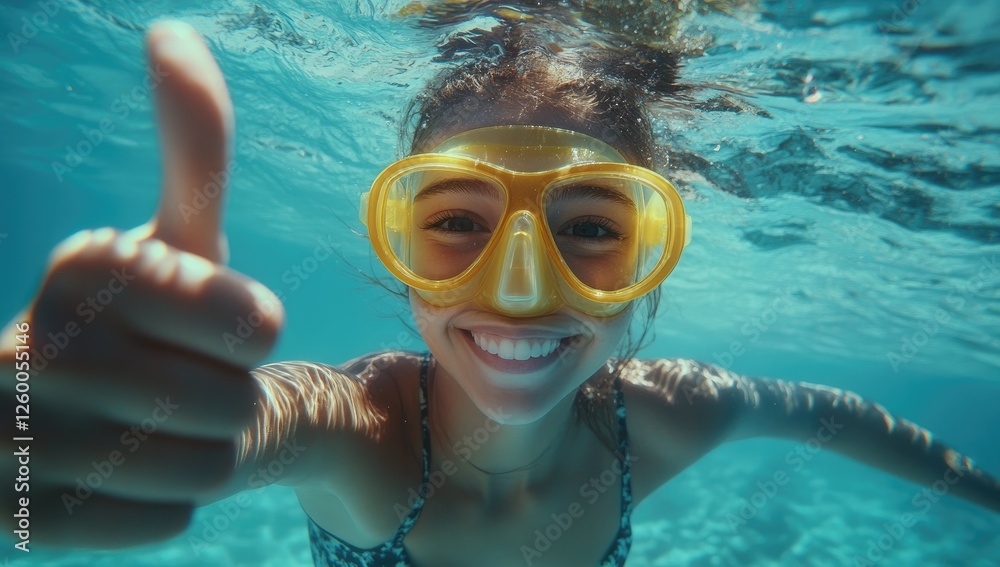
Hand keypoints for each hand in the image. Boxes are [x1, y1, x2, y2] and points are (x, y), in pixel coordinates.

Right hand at [1, 21, 282, 547]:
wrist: (72, 419)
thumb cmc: (148, 323)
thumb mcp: (175, 237)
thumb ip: (192, 147)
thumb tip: (174, 31)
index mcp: (88, 266)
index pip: (258, 324)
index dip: (250, 333)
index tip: (206, 326)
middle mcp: (42, 343)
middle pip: (234, 406)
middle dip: (227, 402)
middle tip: (174, 386)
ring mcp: (19, 437)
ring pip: (203, 471)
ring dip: (200, 456)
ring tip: (147, 427)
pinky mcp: (21, 517)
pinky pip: (165, 523)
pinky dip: (163, 504)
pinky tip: (119, 472)